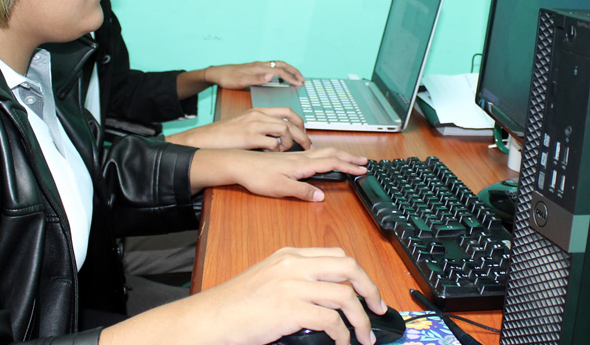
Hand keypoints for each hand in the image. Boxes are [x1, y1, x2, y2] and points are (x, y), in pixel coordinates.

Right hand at [108, 247, 383, 344]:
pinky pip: (331, 320)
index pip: (337, 255)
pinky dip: (342, 334)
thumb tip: (329, 299)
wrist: (210, 319)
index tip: (369, 292)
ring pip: (345, 295)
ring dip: (361, 319)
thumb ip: (297, 280)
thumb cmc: (235, 306)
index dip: (359, 274)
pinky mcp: (290, 308)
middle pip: (348, 267)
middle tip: (378, 309)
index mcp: (289, 255)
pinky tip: (341, 343)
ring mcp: (292, 285)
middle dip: (370, 289)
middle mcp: (293, 264)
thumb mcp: (268, 280)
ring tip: (364, 336)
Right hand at [166, 107, 309, 150]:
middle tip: (307, 146)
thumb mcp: (244, 124)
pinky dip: (277, 150)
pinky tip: (273, 154)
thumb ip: (260, 126)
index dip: (299, 122)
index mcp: (258, 111)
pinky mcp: (249, 137)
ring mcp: (254, 125)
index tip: (303, 133)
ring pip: (284, 130)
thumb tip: (276, 136)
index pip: (287, 111)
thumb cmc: (223, 135)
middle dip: (302, 134)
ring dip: (290, 143)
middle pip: (290, 121)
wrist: (205, 138)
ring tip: (287, 151)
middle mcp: (258, 115)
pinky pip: (273, 143)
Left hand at [189, 147, 368, 200]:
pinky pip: (314, 154)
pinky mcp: (289, 158)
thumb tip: (321, 196)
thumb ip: (302, 192)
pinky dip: (327, 155)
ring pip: (323, 152)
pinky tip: (324, 159)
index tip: (362, 169)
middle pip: (331, 154)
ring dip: (339, 155)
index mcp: (302, 165)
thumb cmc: (257, 176)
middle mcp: (301, 158)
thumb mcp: (281, 188)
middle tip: (364, 162)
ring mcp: (295, 157)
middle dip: (349, 158)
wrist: (240, 164)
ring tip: (350, 159)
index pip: (331, 163)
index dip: (348, 166)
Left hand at [206, 60, 304, 88]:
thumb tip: (272, 75)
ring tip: (295, 77)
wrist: (217, 73)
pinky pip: (272, 67)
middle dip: (293, 71)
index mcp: (259, 68)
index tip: (299, 84)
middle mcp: (260, 65)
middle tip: (302, 79)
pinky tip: (280, 77)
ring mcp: (258, 66)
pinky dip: (280, 70)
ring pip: (277, 65)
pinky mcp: (255, 68)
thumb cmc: (228, 78)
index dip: (290, 77)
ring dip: (288, 70)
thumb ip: (257, 79)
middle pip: (281, 65)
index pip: (279, 71)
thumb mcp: (241, 81)